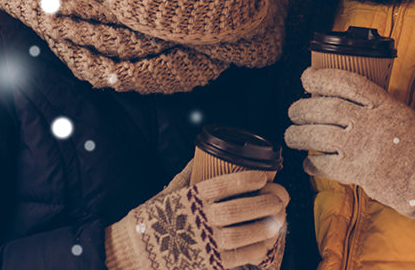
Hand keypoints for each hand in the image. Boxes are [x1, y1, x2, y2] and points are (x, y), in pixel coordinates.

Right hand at [106, 162, 288, 269]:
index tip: (262, 176)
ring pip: (242, 235)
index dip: (245, 180)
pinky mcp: (208, 263)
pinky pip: (238, 257)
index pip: (222, 185)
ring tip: (279, 218)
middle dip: (264, 203)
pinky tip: (265, 243)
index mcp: (188, 199)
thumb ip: (186, 176)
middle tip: (280, 196)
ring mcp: (203, 243)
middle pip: (238, 210)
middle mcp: (197, 220)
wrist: (134, 252)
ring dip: (264, 226)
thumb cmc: (151, 220)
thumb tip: (200, 156)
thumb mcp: (166, 193)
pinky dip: (256, 249)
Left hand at [283, 67, 414, 230]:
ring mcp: (362, 147)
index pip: (346, 82)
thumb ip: (371, 104)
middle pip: (326, 108)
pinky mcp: (358, 171)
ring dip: (299, 135)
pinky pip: (326, 165)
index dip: (321, 77)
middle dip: (302, 108)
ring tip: (291, 135)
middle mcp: (370, 122)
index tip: (306, 77)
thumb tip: (336, 97)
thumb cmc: (414, 143)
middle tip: (293, 111)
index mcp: (382, 103)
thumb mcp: (398, 111)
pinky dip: (312, 163)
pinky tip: (307, 162)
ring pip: (319, 135)